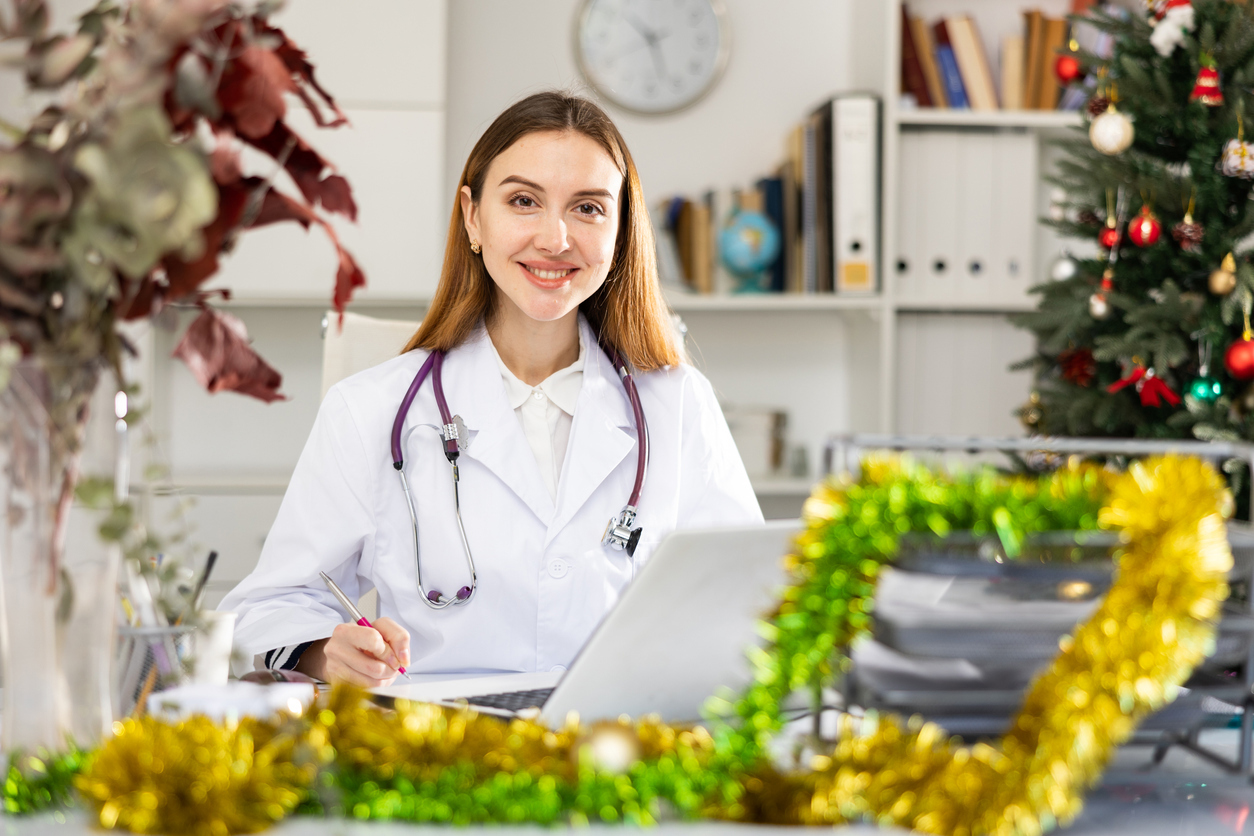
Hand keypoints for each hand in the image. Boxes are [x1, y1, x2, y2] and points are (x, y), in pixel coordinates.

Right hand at [296, 618, 410, 686]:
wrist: (341, 651)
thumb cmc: (363, 638)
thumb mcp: (382, 629)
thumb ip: (398, 637)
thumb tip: (404, 660)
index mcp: (345, 631)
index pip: (374, 640)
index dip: (390, 651)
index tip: (396, 657)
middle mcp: (335, 650)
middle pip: (374, 668)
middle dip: (391, 670)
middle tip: (394, 666)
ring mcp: (334, 669)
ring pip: (371, 683)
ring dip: (385, 679)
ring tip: (385, 671)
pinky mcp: (337, 684)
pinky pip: (365, 691)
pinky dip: (376, 685)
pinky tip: (375, 677)